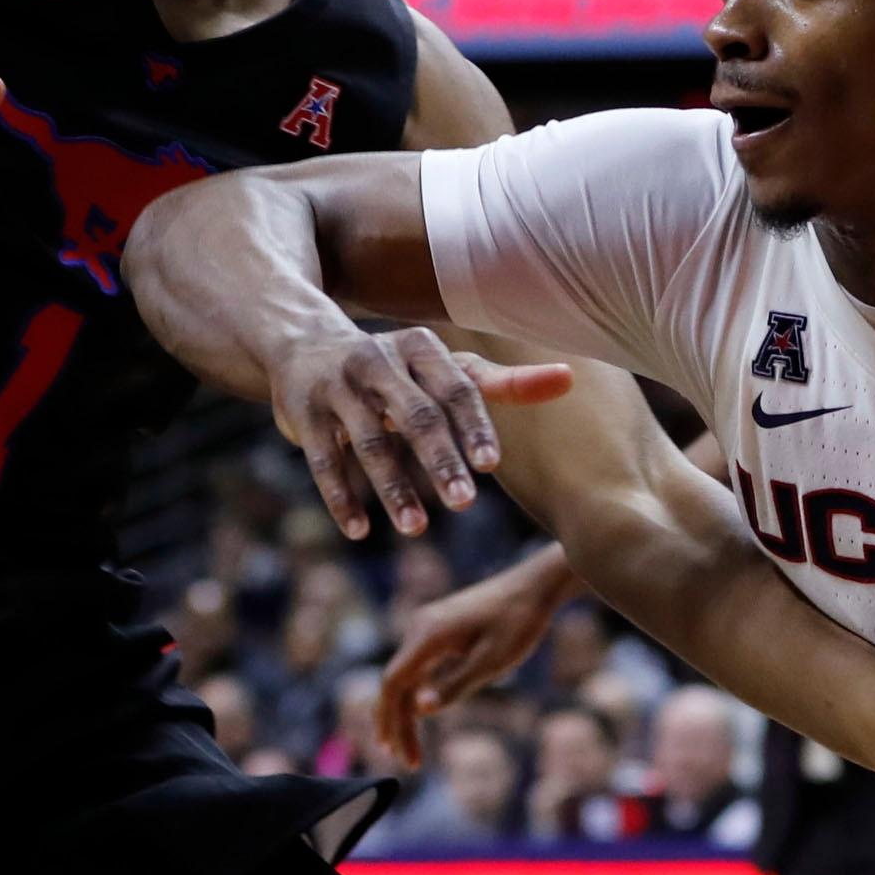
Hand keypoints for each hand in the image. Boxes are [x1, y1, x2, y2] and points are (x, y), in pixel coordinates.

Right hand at [270, 325, 572, 541]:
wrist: (304, 342)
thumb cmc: (396, 366)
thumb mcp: (443, 367)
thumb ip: (503, 382)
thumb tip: (571, 379)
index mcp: (420, 347)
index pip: (454, 387)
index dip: (473, 425)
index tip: (492, 465)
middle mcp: (377, 361)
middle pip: (415, 415)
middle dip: (439, 460)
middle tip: (465, 503)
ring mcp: (337, 387)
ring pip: (368, 442)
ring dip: (393, 488)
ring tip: (417, 529)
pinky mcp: (303, 414)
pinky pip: (323, 461)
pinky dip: (340, 498)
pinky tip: (359, 533)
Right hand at [378, 548, 574, 767]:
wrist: (536, 586)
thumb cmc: (519, 622)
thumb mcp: (492, 661)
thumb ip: (455, 686)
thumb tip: (419, 709)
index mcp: (428, 635)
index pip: (392, 683)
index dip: (391, 721)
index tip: (397, 753)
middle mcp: (419, 628)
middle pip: (394, 683)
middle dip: (396, 724)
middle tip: (406, 763)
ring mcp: (427, 627)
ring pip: (405, 676)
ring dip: (405, 713)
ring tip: (410, 750)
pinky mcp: (438, 629)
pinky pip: (418, 666)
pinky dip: (416, 693)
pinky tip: (420, 717)